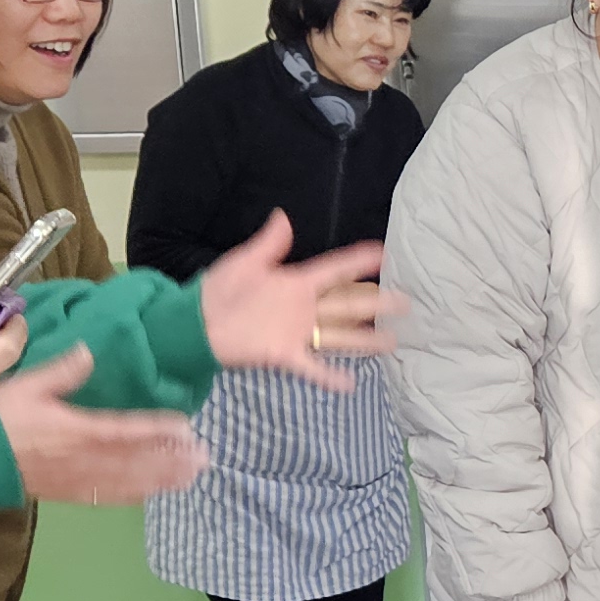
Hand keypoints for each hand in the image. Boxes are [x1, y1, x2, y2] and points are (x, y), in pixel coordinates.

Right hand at [0, 346, 206, 504]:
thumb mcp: (26, 386)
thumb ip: (61, 371)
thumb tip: (89, 351)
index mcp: (76, 430)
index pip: (126, 430)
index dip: (158, 430)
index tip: (186, 427)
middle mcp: (83, 459)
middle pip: (136, 461)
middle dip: (171, 459)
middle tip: (204, 457)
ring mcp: (78, 480)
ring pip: (128, 483)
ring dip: (162, 479)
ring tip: (192, 476)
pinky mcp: (70, 494)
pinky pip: (108, 498)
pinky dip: (135, 496)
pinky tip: (155, 494)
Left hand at [197, 211, 404, 391]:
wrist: (194, 325)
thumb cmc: (217, 291)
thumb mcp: (244, 261)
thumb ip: (269, 243)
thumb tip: (283, 216)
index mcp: (296, 282)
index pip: (335, 270)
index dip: (359, 261)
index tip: (384, 253)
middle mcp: (303, 308)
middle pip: (348, 305)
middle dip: (377, 303)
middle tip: (405, 302)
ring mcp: (296, 333)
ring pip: (340, 335)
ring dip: (366, 340)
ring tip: (393, 341)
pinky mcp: (284, 355)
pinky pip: (312, 367)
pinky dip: (330, 377)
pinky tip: (351, 384)